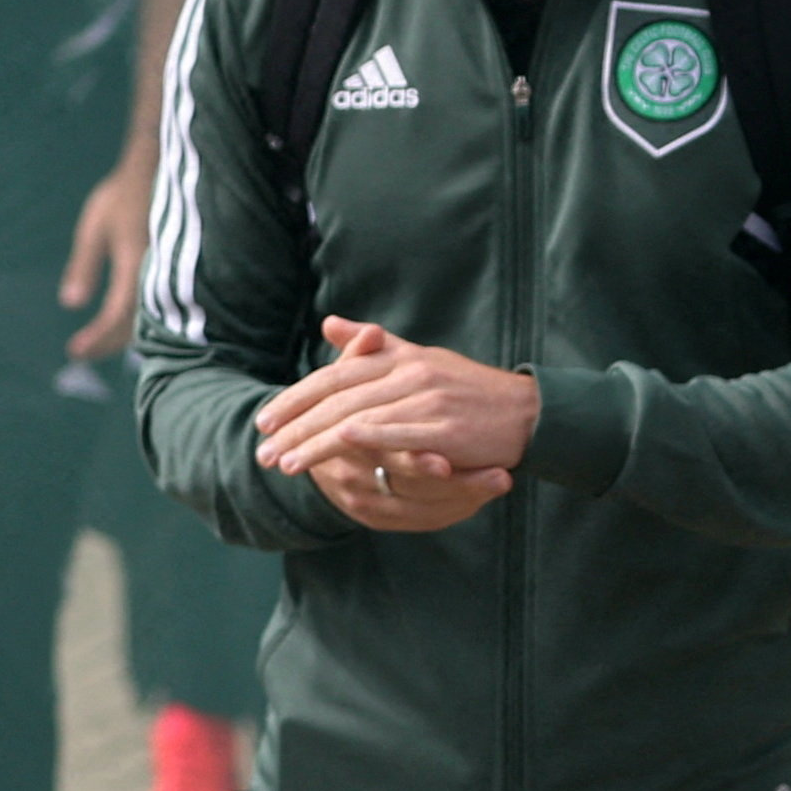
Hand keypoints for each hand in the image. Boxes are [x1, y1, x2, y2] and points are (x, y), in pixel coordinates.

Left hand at [58, 148, 156, 361]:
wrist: (167, 166)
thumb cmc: (127, 192)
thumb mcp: (97, 225)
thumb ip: (84, 265)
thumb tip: (70, 303)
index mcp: (137, 264)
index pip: (117, 317)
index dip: (97, 339)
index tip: (74, 352)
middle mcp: (160, 275)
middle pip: (138, 328)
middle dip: (109, 343)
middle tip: (82, 351)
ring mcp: (176, 275)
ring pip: (155, 322)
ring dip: (127, 336)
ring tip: (101, 341)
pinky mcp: (183, 273)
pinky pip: (165, 307)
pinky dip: (145, 320)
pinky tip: (129, 323)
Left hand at [254, 316, 536, 515]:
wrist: (527, 412)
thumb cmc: (468, 390)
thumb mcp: (418, 357)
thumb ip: (371, 345)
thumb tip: (328, 324)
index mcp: (396, 358)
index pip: (332, 377)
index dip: (295, 398)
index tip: (264, 422)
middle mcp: (407, 374)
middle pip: (337, 400)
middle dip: (295, 427)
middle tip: (263, 452)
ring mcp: (427, 399)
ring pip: (359, 418)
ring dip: (317, 443)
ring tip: (285, 465)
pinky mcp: (446, 428)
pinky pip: (399, 431)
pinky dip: (369, 435)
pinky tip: (340, 443)